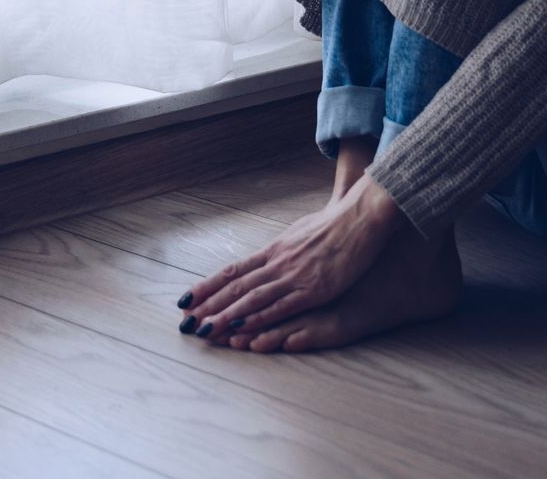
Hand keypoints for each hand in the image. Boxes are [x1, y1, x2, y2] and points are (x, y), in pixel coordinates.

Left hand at [179, 176, 402, 341]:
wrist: (361, 216)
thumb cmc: (337, 221)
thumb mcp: (303, 231)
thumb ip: (286, 247)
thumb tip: (273, 251)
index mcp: (274, 250)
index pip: (233, 270)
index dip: (208, 286)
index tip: (186, 299)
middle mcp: (277, 262)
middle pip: (235, 287)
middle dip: (209, 306)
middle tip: (185, 322)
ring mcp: (294, 276)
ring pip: (252, 299)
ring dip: (226, 317)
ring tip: (205, 330)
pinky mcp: (313, 289)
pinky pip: (280, 307)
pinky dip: (258, 319)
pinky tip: (242, 330)